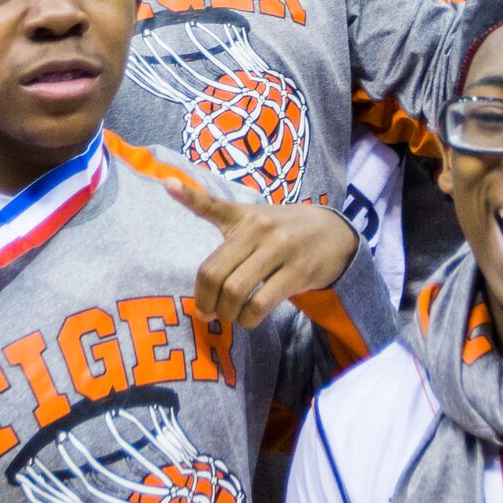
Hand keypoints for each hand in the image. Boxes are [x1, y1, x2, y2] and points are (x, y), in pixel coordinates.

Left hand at [165, 178, 359, 328]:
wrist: (334, 234)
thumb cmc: (282, 227)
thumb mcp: (250, 214)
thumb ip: (213, 207)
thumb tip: (168, 184)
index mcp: (244, 215)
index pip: (209, 206)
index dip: (187, 197)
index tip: (167, 186)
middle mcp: (261, 229)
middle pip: (215, 272)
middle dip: (205, 301)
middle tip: (207, 312)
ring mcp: (281, 250)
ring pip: (237, 292)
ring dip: (227, 313)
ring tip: (230, 315)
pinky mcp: (298, 273)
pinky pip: (261, 304)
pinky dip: (248, 319)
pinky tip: (248, 317)